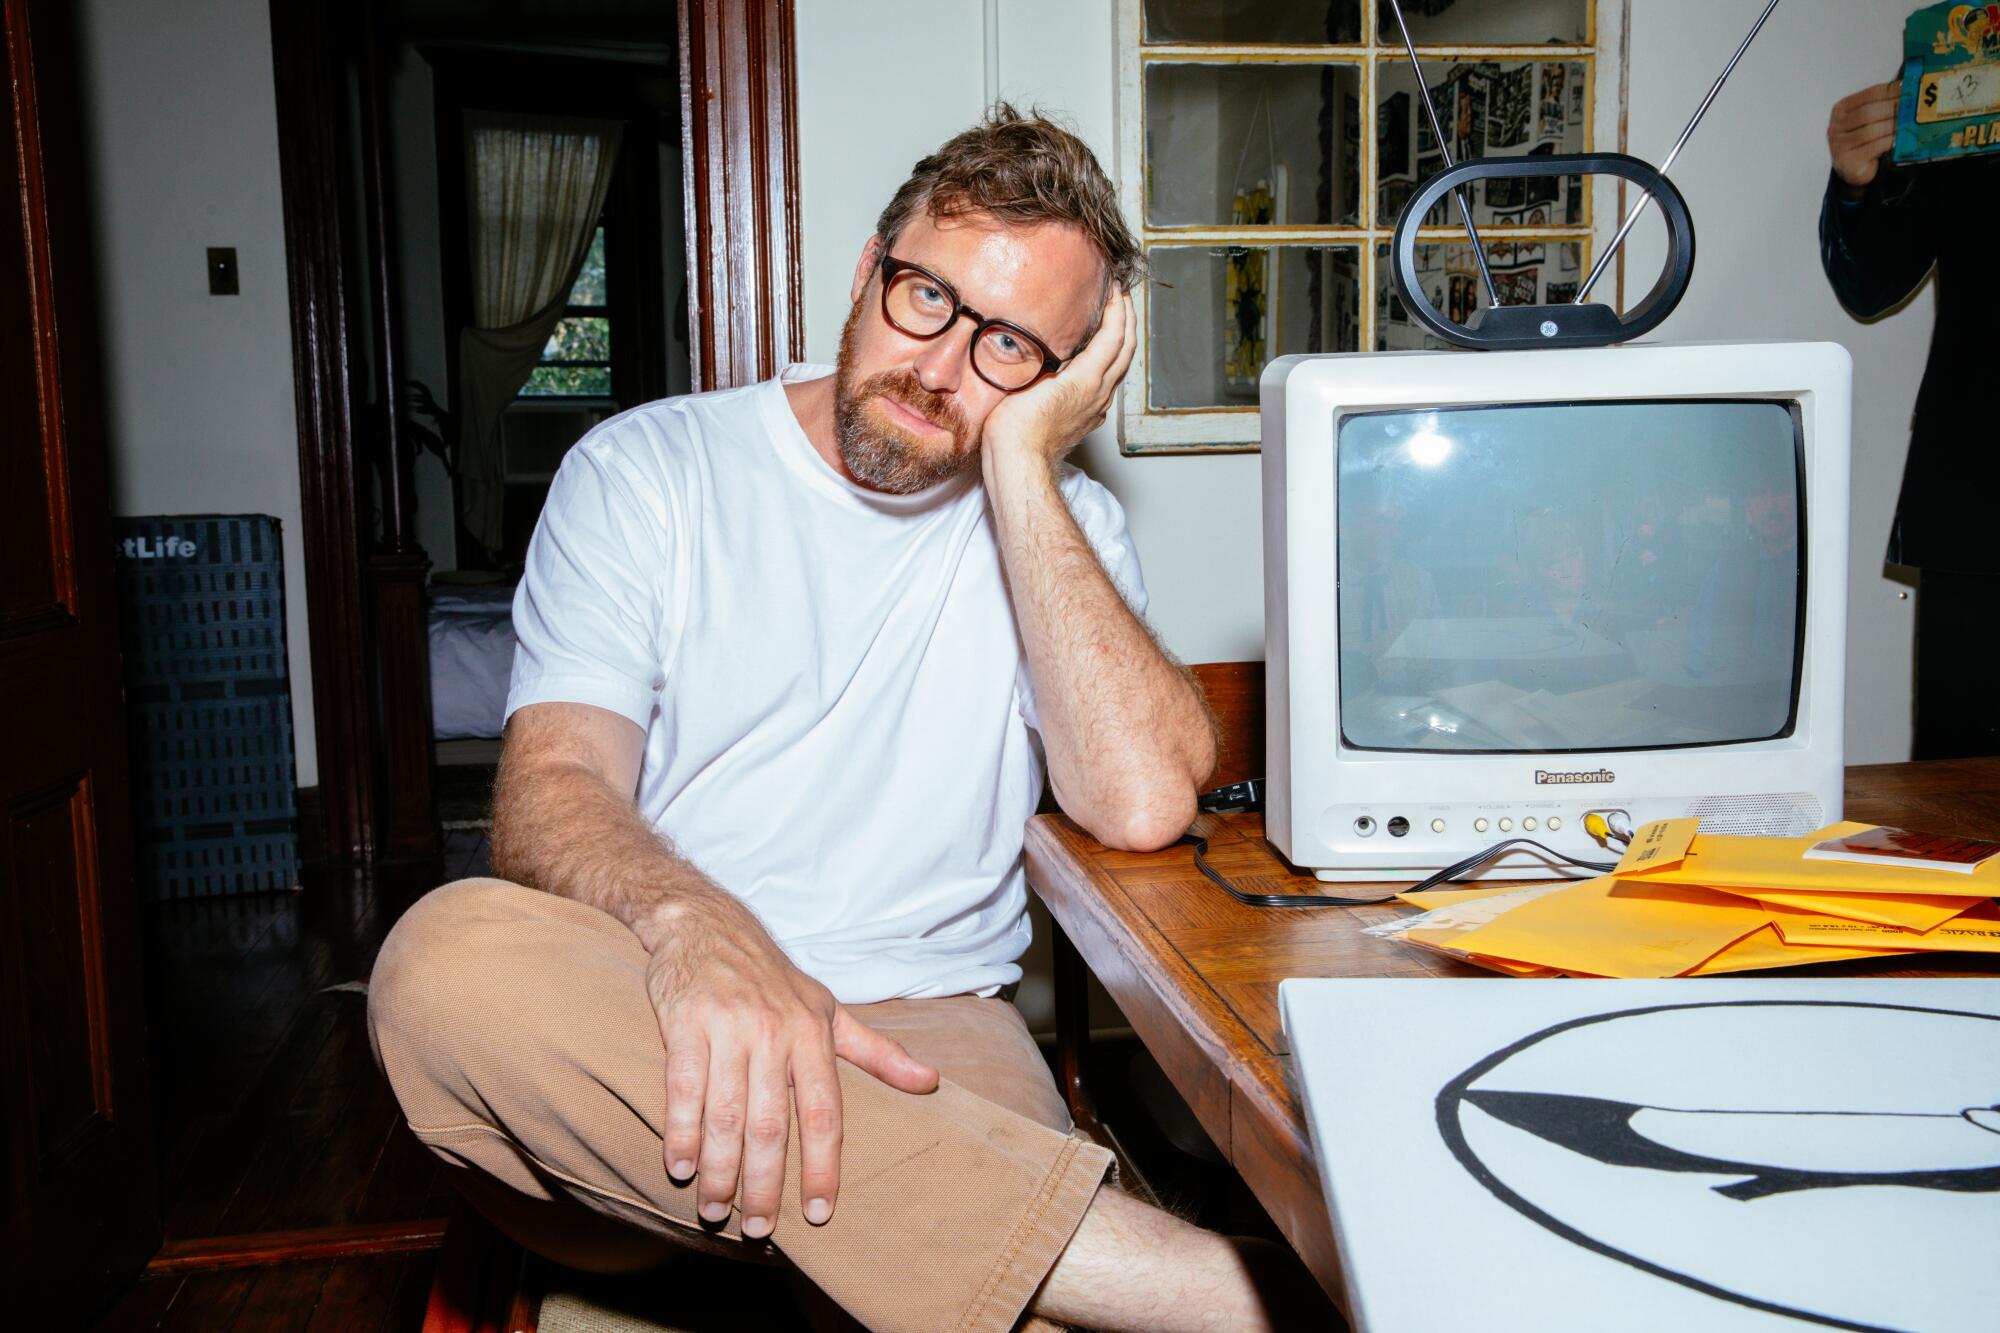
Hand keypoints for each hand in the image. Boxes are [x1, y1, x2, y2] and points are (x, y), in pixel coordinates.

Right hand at [644, 902, 937, 1238]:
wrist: (704, 922)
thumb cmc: (770, 975)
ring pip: (726, 1114)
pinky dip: (681, 1132)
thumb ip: (875, 1052)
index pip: (824, 1114)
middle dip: (763, 1185)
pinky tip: (680, 1167)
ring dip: (719, 1171)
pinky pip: (682, 1088)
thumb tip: (931, 1082)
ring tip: (713, 1210)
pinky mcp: (683, 1022)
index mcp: (812, 1034)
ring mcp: (728, 1027)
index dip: (823, 1167)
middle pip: (772, 1125)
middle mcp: (773, 1032)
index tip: (819, 1214)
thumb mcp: (828, 1007)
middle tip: (757, 1229)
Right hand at [981, 283, 1138, 474]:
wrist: (1019, 463)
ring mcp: (1096, 407)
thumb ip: (1047, 355)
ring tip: (1115, 321)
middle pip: (1126, 349)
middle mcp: (1100, 392)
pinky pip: (1108, 382)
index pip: (1114, 335)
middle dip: (1127, 319)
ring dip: (1121, 340)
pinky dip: (1110, 361)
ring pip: (1119, 367)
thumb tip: (1048, 333)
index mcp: (1088, 379)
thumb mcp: (1029, 379)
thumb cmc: (1016, 425)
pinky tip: (1098, 359)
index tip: (1115, 286)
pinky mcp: (1088, 418)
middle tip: (1122, 296)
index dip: (1117, 307)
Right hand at [1827, 81, 1899, 190]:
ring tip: (1909, 123)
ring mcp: (1839, 145)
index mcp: (1842, 109)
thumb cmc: (1864, 141)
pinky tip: (1900, 139)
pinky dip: (1890, 141)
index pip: (1871, 94)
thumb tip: (1906, 88)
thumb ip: (1882, 104)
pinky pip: (1874, 147)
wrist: (1854, 169)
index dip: (1893, 91)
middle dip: (1894, 109)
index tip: (1910, 90)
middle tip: (1913, 107)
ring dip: (1893, 126)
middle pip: (1869, 112)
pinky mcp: (1848, 161)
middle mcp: (1836, 126)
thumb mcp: (1870, 119)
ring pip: (1871, 130)